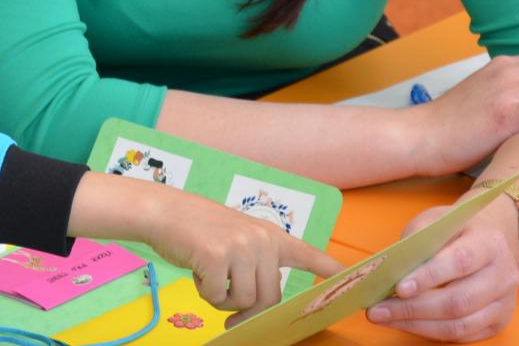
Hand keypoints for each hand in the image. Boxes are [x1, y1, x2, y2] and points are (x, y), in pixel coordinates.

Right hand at [140, 184, 343, 318]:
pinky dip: (204, 292)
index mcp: (269, 235)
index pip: (308, 254)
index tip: (355, 276)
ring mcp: (240, 246)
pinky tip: (196, 269)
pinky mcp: (217, 257)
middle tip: (226, 302)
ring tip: (208, 273)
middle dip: (246, 307)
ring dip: (222, 298)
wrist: (163, 211)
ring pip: (245, 301)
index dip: (331, 269)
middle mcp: (261, 240)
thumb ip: (256, 263)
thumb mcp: (236, 237)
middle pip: (270, 298)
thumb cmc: (197, 229)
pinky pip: (218, 297)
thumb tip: (262, 305)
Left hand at [365, 203, 518, 341]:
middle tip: (377, 310)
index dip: (429, 276)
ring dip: (416, 324)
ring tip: (384, 317)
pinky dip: (429, 331)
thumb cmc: (453, 231)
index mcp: (490, 243)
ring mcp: (504, 303)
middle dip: (413, 308)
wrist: (487, 240)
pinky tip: (404, 323)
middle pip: (459, 300)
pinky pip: (462, 336)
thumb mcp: (433, 222)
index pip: (460, 262)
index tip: (399, 287)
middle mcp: (504, 275)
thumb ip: (416, 244)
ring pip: (459, 324)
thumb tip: (388, 273)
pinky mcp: (498, 323)